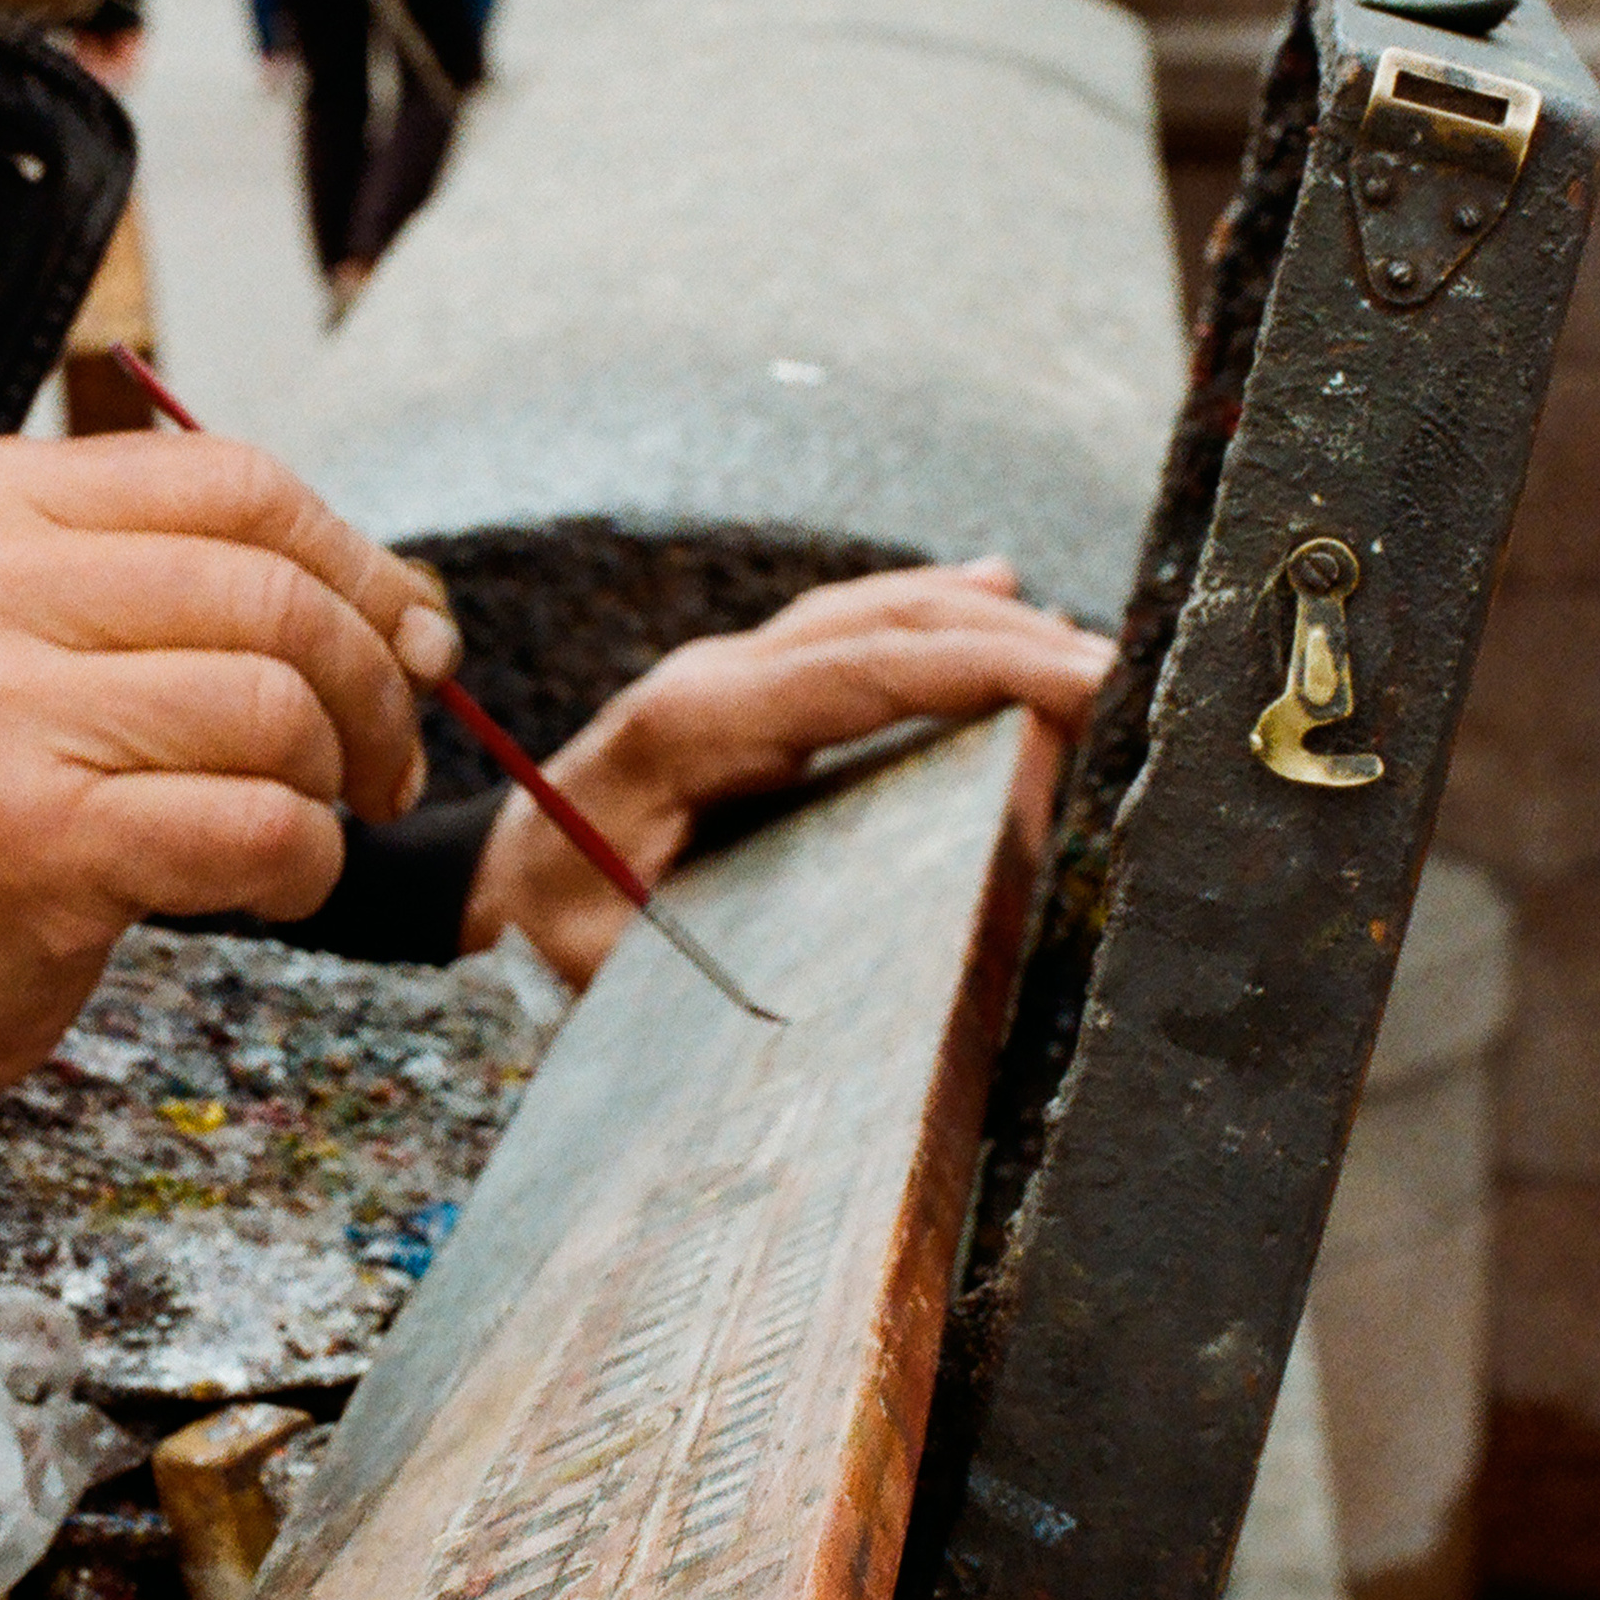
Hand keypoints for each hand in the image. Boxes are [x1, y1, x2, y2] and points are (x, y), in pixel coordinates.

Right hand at [0, 434, 459, 1151]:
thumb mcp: (29, 638)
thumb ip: (195, 591)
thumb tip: (420, 614)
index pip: (234, 479)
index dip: (359, 559)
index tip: (409, 640)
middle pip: (272, 590)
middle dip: (375, 683)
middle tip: (386, 763)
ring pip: (274, 707)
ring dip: (333, 784)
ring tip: (306, 826)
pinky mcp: (30, 839)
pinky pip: (257, 825)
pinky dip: (303, 865)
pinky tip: (269, 886)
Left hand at [458, 560, 1111, 992]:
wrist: (483, 882)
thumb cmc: (550, 931)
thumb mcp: (621, 965)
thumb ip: (726, 966)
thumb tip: (834, 1003)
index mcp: (690, 728)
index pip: (859, 673)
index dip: (978, 669)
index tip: (1079, 680)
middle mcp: (713, 678)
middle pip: (881, 628)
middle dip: (1007, 643)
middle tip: (1116, 671)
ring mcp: (726, 672)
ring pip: (871, 615)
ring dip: (979, 621)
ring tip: (1077, 644)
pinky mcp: (739, 688)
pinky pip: (849, 633)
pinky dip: (930, 617)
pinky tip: (995, 597)